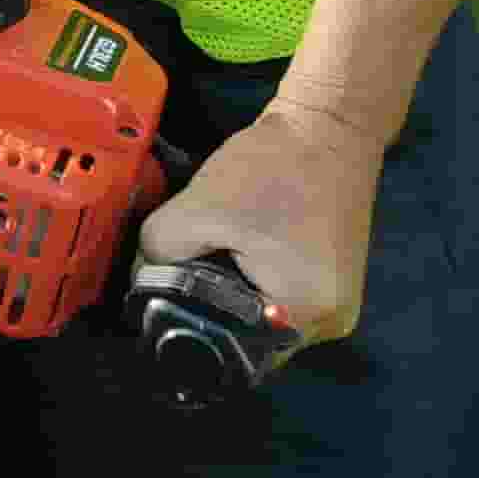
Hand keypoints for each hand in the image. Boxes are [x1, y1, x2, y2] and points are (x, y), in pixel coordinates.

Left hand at [133, 104, 386, 346]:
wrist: (330, 126)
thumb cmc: (272, 168)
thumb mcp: (200, 208)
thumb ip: (158, 250)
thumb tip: (142, 277)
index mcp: (307, 315)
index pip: (237, 351)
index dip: (195, 329)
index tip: (164, 306)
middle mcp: (330, 323)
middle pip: (252, 337)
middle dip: (213, 309)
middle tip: (181, 273)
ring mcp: (336, 303)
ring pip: (264, 315)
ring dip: (234, 291)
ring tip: (211, 253)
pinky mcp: (331, 281)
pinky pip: (281, 296)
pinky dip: (254, 279)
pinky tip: (238, 247)